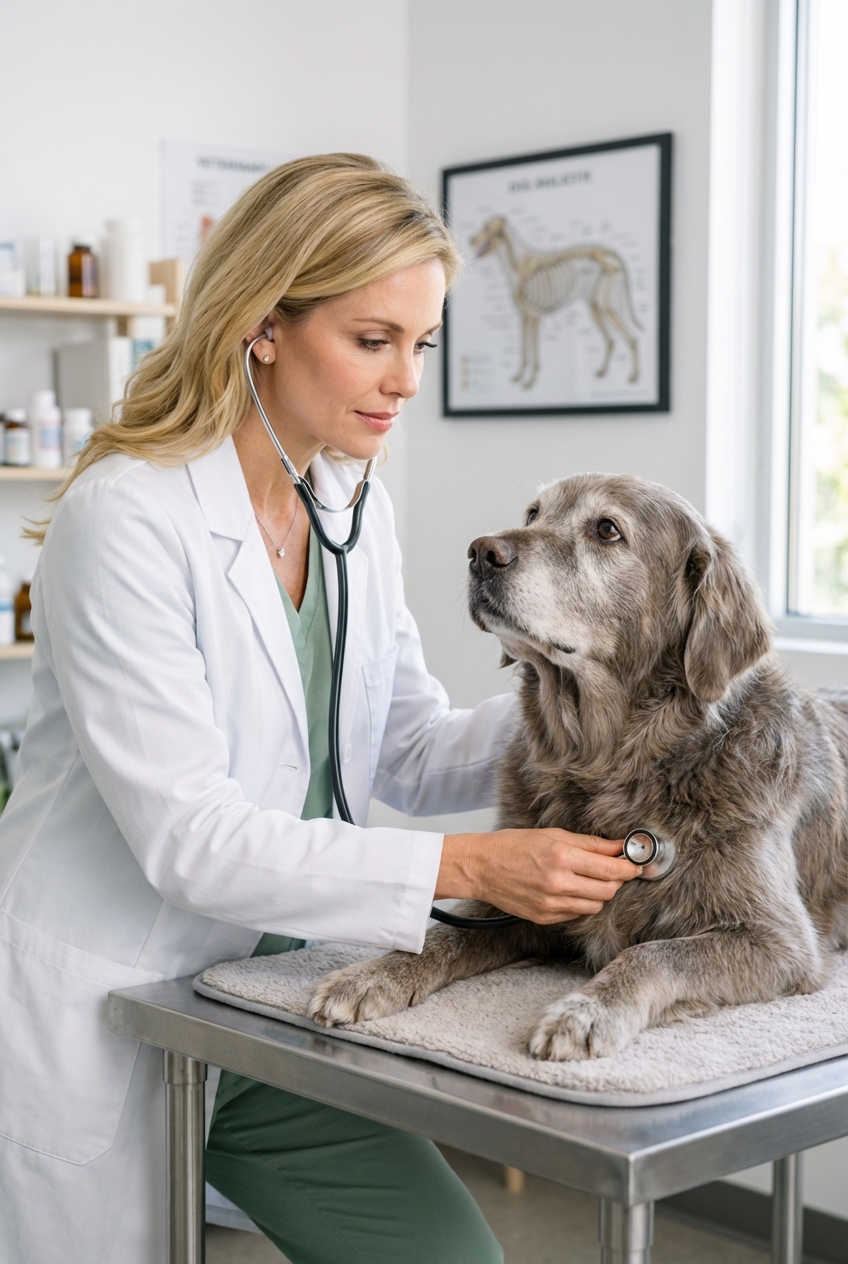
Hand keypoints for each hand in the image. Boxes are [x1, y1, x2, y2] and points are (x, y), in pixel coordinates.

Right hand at [435, 829, 640, 923]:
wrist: (481, 867)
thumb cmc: (514, 845)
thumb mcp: (553, 834)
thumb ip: (590, 844)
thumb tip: (618, 847)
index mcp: (562, 858)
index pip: (611, 869)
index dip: (629, 868)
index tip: (636, 864)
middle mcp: (559, 883)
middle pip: (608, 890)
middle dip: (616, 880)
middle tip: (613, 869)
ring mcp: (552, 904)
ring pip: (595, 905)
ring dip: (599, 892)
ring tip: (588, 878)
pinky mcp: (545, 917)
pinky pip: (577, 913)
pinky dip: (580, 902)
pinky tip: (570, 889)